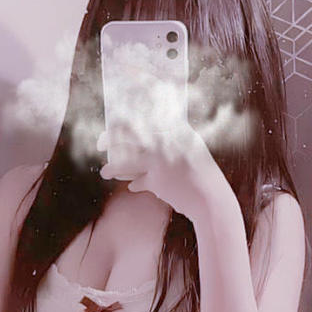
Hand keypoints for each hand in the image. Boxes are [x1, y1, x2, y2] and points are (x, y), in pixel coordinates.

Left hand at [97, 121, 229, 219]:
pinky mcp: (157, 181)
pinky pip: (137, 181)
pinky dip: (134, 184)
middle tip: (100, 144)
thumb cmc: (200, 172)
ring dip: (112, 167)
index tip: (111, 117)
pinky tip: (131, 186)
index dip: (123, 113)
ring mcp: (160, 160)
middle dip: (109, 137)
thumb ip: (170, 138)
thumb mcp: (189, 148)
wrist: (211, 198)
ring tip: (105, 172)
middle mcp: (165, 141)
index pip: (142, 113)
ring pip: (125, 161)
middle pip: (127, 133)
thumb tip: (143, 132)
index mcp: (174, 128)